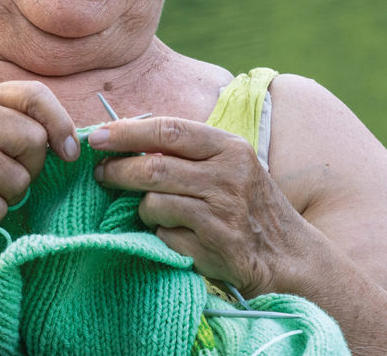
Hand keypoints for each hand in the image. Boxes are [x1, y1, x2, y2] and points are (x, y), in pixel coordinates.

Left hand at [88, 117, 316, 296]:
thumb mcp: (229, 166)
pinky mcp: (215, 246)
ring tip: (150, 211)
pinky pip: (164, 235)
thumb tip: (125, 133)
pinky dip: (160, 234)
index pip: (170, 129)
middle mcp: (229, 176)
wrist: (288, 256)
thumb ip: (186, 150)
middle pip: (154, 167)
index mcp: (230, 148)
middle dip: (118, 171)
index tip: (98, 137)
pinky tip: (176, 235)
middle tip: (100, 174)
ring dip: (141, 208)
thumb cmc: (248, 204)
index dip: (127, 132)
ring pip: (154, 202)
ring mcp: (222, 213)